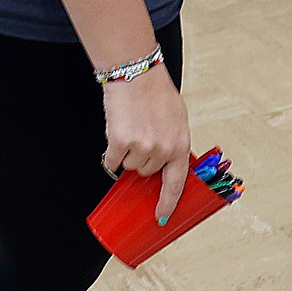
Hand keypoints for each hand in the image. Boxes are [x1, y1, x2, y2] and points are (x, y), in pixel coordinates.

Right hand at [100, 69, 189, 224]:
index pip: (176, 183)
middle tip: (141, 135)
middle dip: (142, 159)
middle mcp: (163, 150)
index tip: (161, 217)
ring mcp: (142, 148)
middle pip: (147, 172)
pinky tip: (117, 131)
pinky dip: (111, 151)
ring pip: (128, 166)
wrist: (136, 73)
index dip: (168, 202)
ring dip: (127, 152)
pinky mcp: (120, 143)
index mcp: (181, 145)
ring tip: (131, 128)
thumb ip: (173, 143)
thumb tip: (164, 166)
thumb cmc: (156, 93)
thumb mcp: (177, 119)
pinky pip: (112, 160)